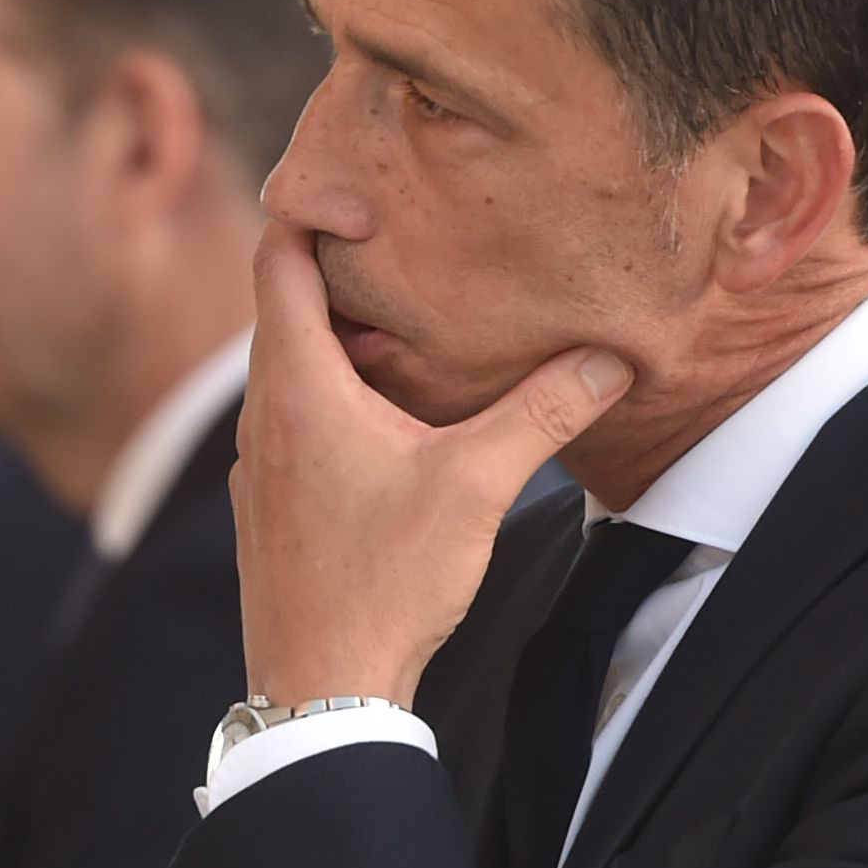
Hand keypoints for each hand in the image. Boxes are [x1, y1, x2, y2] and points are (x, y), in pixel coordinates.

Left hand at [232, 220, 624, 710]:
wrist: (320, 690)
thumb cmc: (385, 583)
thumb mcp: (476, 486)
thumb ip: (545, 412)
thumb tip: (613, 357)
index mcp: (297, 388)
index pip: (280, 261)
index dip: (307, 207)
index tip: (351, 176)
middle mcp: (261, 418)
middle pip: (285, 310)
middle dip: (339, 270)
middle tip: (403, 237)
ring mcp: (254, 466)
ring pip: (287, 371)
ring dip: (337, 340)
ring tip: (405, 320)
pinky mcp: (265, 508)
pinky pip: (289, 423)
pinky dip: (329, 396)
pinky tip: (385, 419)